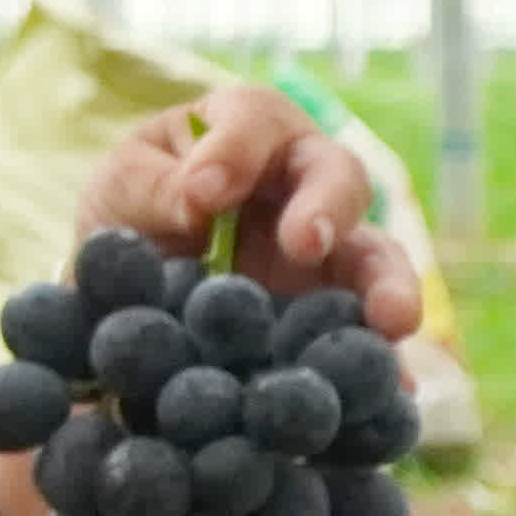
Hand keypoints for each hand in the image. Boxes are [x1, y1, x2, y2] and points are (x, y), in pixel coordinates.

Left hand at [77, 82, 426, 338]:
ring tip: (391, 322)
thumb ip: (151, 187)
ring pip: (372, 256)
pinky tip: (393, 393)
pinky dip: (380, 362)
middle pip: (338, 178)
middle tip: (305, 245)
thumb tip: (196, 203)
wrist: (127, 280)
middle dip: (327, 209)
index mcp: (247, 129)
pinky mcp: (329, 311)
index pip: (254, 121)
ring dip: (386, 285)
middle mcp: (303, 180)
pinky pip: (364, 333)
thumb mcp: (122, 185)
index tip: (203, 195)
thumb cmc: (132, 205)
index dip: (235, 152)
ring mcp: (327, 250)